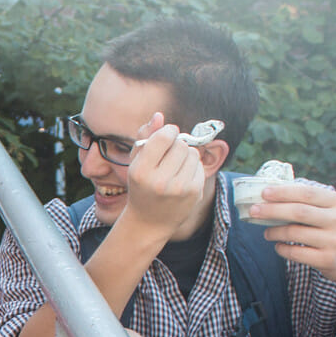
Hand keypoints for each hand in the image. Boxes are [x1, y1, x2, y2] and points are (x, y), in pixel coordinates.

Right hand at [115, 112, 210, 239]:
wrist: (150, 221)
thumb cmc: (141, 186)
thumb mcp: (136, 163)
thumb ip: (145, 137)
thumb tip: (159, 115)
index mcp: (141, 171)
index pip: (164, 137)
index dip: (168, 132)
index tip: (166, 136)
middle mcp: (160, 181)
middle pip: (180, 144)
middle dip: (176, 145)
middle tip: (168, 156)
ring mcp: (179, 189)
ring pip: (192, 154)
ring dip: (185, 156)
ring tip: (175, 168)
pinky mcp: (194, 193)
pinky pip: (199, 166)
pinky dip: (192, 168)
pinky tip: (182, 178)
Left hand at [255, 183, 335, 282]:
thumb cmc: (334, 229)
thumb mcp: (329, 210)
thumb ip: (306, 202)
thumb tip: (270, 194)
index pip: (306, 193)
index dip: (283, 192)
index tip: (264, 192)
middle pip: (298, 212)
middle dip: (271, 210)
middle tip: (253, 211)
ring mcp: (332, 241)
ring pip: (293, 232)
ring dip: (273, 231)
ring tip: (266, 232)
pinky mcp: (326, 260)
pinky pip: (295, 253)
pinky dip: (281, 248)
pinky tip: (278, 246)